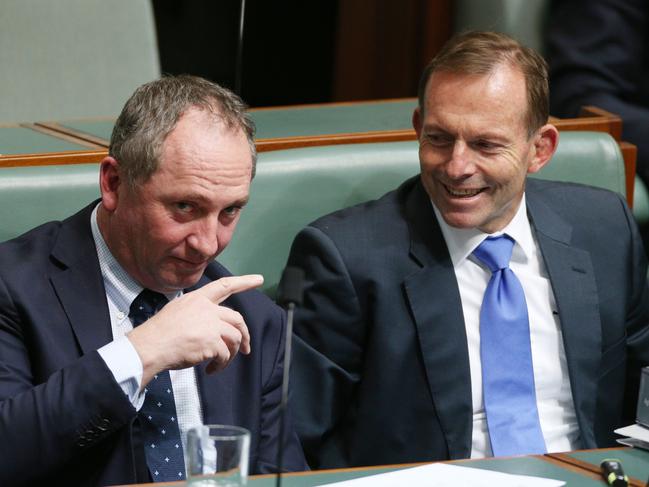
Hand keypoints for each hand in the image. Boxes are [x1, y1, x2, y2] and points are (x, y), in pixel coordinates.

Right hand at [127, 274, 262, 385]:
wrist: (149, 346)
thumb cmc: (158, 334)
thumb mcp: (176, 311)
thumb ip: (196, 313)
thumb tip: (210, 326)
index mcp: (197, 299)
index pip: (224, 286)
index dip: (243, 281)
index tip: (259, 279)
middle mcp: (207, 308)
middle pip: (237, 318)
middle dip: (245, 334)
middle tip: (246, 348)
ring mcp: (211, 324)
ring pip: (235, 337)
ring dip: (231, 354)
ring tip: (220, 363)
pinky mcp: (212, 341)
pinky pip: (225, 355)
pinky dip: (221, 365)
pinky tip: (210, 370)